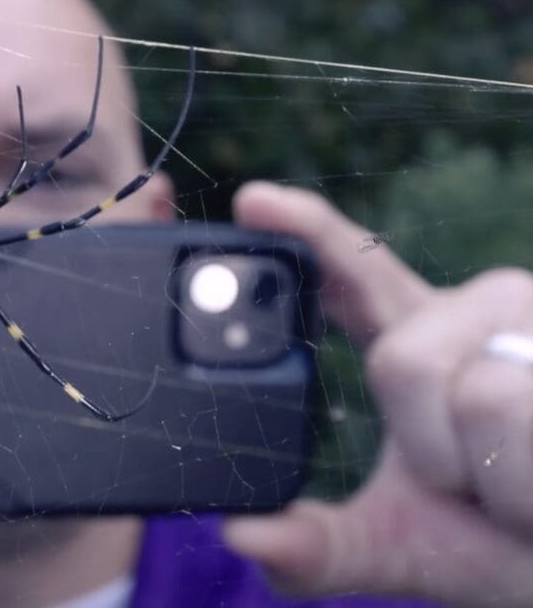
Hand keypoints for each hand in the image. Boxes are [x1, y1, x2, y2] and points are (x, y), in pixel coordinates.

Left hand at [225, 182, 532, 606]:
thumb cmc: (493, 539)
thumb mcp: (397, 547)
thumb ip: (316, 547)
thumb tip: (241, 536)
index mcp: (414, 337)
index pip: (351, 275)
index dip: (304, 231)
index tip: (252, 199)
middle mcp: (475, 312)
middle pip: (403, 363)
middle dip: (434, 452)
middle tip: (472, 484)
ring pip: (484, 399)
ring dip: (498, 477)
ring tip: (521, 486)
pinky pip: (531, 415)